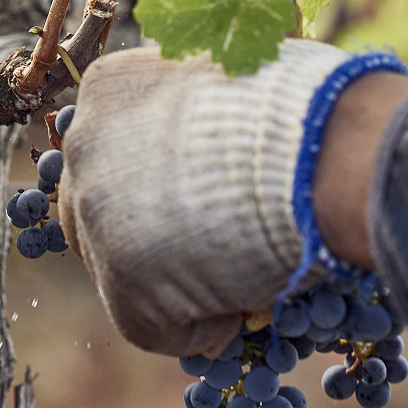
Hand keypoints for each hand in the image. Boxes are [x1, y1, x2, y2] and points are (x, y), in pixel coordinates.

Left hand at [61, 40, 407, 356]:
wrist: (321, 154)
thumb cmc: (305, 109)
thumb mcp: (239, 80)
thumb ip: (209, 107)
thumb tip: (233, 134)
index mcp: (112, 88)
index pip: (115, 143)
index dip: (161, 176)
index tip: (205, 192)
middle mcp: (86, 145)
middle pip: (100, 203)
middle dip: (150, 229)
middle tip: (213, 245)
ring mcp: (98, 217)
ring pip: (121, 266)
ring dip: (174, 280)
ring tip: (243, 280)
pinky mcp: (123, 287)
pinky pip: (152, 326)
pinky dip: (199, 328)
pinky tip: (243, 311)